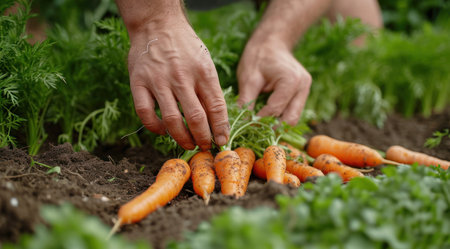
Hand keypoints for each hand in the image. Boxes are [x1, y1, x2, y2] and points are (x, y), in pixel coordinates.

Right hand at [127, 19, 228, 149]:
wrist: (158, 24)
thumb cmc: (186, 47)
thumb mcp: (205, 63)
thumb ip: (210, 90)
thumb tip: (217, 122)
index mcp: (203, 72)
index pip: (217, 107)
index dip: (221, 129)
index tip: (222, 141)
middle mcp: (182, 76)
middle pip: (196, 118)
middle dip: (203, 138)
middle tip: (205, 146)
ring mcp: (158, 80)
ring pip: (172, 120)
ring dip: (182, 138)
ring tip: (188, 144)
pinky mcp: (138, 82)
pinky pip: (145, 113)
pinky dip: (155, 128)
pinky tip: (164, 130)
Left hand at [237, 39, 311, 125]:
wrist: (272, 41)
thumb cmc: (259, 55)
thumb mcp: (248, 77)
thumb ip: (246, 101)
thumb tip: (240, 123)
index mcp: (291, 81)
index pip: (275, 110)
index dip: (259, 121)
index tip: (245, 126)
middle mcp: (303, 87)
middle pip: (290, 119)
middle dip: (271, 128)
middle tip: (253, 132)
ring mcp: (305, 91)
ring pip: (292, 118)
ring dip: (276, 125)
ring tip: (258, 127)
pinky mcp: (302, 94)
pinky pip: (292, 112)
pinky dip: (279, 117)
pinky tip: (265, 118)